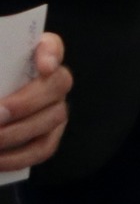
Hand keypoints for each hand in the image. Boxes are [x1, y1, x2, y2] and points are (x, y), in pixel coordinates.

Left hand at [0, 33, 72, 172]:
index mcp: (33, 56)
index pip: (51, 46)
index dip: (51, 54)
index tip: (44, 67)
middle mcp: (52, 80)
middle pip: (58, 84)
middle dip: (27, 103)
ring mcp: (56, 108)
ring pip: (53, 118)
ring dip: (17, 133)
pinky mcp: (50, 135)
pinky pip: (43, 148)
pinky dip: (19, 157)